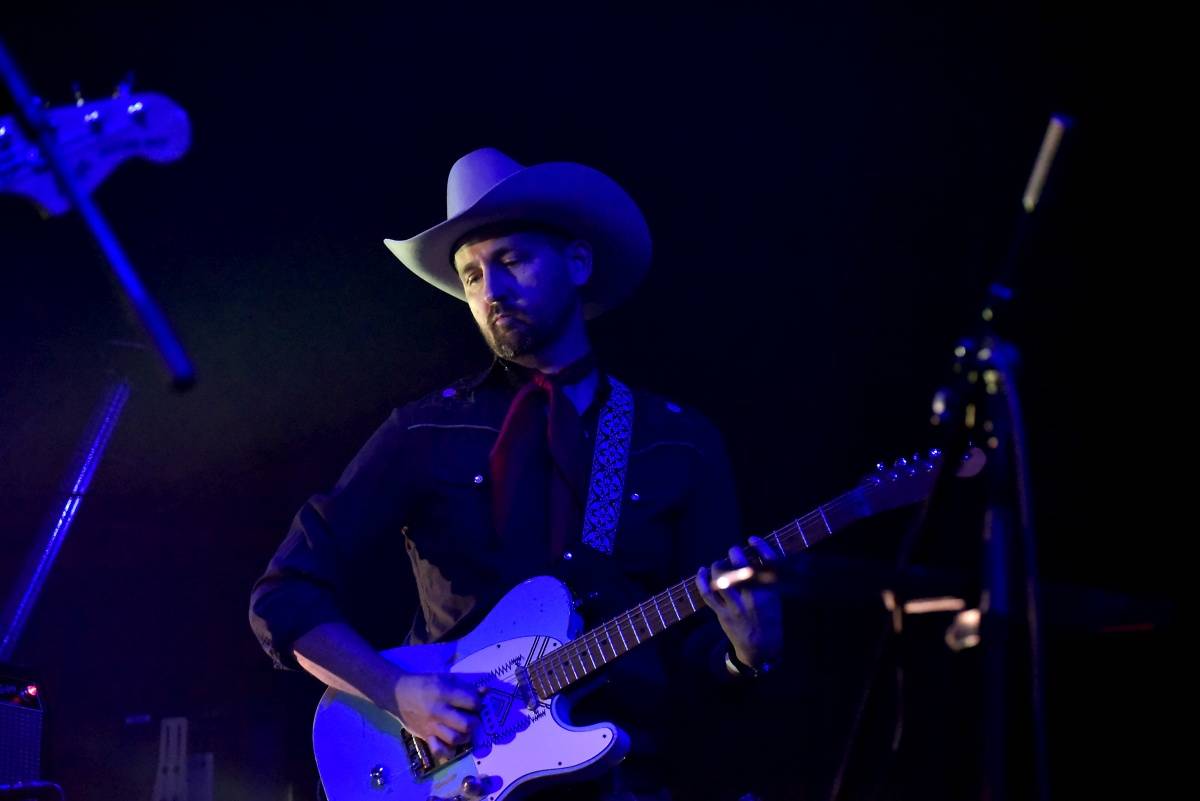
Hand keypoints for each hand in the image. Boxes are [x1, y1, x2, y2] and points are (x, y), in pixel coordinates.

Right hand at [382, 671, 487, 760]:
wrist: (397, 694)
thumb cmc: (423, 684)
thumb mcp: (444, 678)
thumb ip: (464, 685)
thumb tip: (485, 691)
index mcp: (444, 692)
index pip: (472, 702)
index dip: (478, 703)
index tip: (476, 703)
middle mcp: (439, 711)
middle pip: (467, 724)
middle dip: (475, 722)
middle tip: (473, 719)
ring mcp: (431, 726)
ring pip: (455, 739)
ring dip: (465, 736)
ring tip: (464, 731)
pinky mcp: (425, 736)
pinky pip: (439, 750)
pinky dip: (448, 751)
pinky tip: (452, 744)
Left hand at [697, 536, 783, 667]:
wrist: (761, 648)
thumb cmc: (770, 619)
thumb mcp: (776, 599)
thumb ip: (766, 579)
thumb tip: (752, 554)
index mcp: (772, 594)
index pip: (768, 564)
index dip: (760, 546)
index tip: (751, 538)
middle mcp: (755, 599)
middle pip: (742, 568)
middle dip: (735, 554)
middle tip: (733, 552)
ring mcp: (737, 607)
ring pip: (722, 579)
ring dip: (718, 566)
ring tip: (719, 564)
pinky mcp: (723, 614)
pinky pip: (707, 594)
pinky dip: (701, 580)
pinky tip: (702, 571)